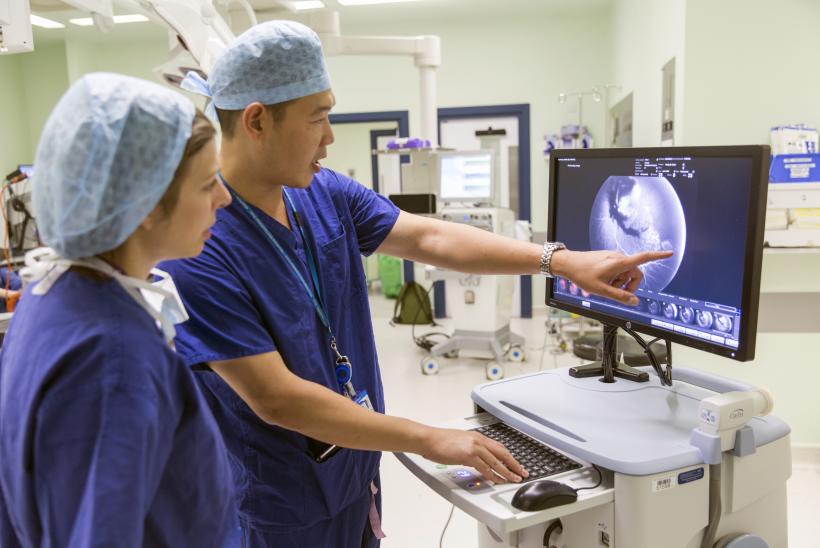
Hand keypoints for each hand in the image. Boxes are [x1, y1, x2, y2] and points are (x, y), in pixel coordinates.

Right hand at [420, 427, 528, 482]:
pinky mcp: (468, 455)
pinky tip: (497, 480)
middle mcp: (478, 440)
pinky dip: (493, 475)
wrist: (428, 438)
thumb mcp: (460, 442)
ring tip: (514, 479)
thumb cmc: (439, 441)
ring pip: (496, 461)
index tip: (515, 464)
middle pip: (502, 453)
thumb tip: (477, 460)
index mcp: (477, 437)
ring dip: (507, 472)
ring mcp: (474, 447)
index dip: (509, 457)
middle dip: (514, 464)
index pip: (498, 447)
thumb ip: (471, 450)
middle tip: (522, 473)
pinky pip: (484, 467)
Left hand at [552, 249, 673, 305]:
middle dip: (629, 285)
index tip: (670, 253)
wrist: (567, 263)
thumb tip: (635, 302)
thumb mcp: (601, 290)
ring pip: (626, 273)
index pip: (644, 257)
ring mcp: (613, 256)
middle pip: (635, 273)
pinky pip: (619, 270)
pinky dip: (615, 278)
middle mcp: (618, 257)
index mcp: (619, 262)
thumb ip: (619, 297)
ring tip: (605, 285)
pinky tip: (602, 281)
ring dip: (620, 282)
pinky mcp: (609, 258)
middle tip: (615, 293)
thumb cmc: (582, 275)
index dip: (658, 256)